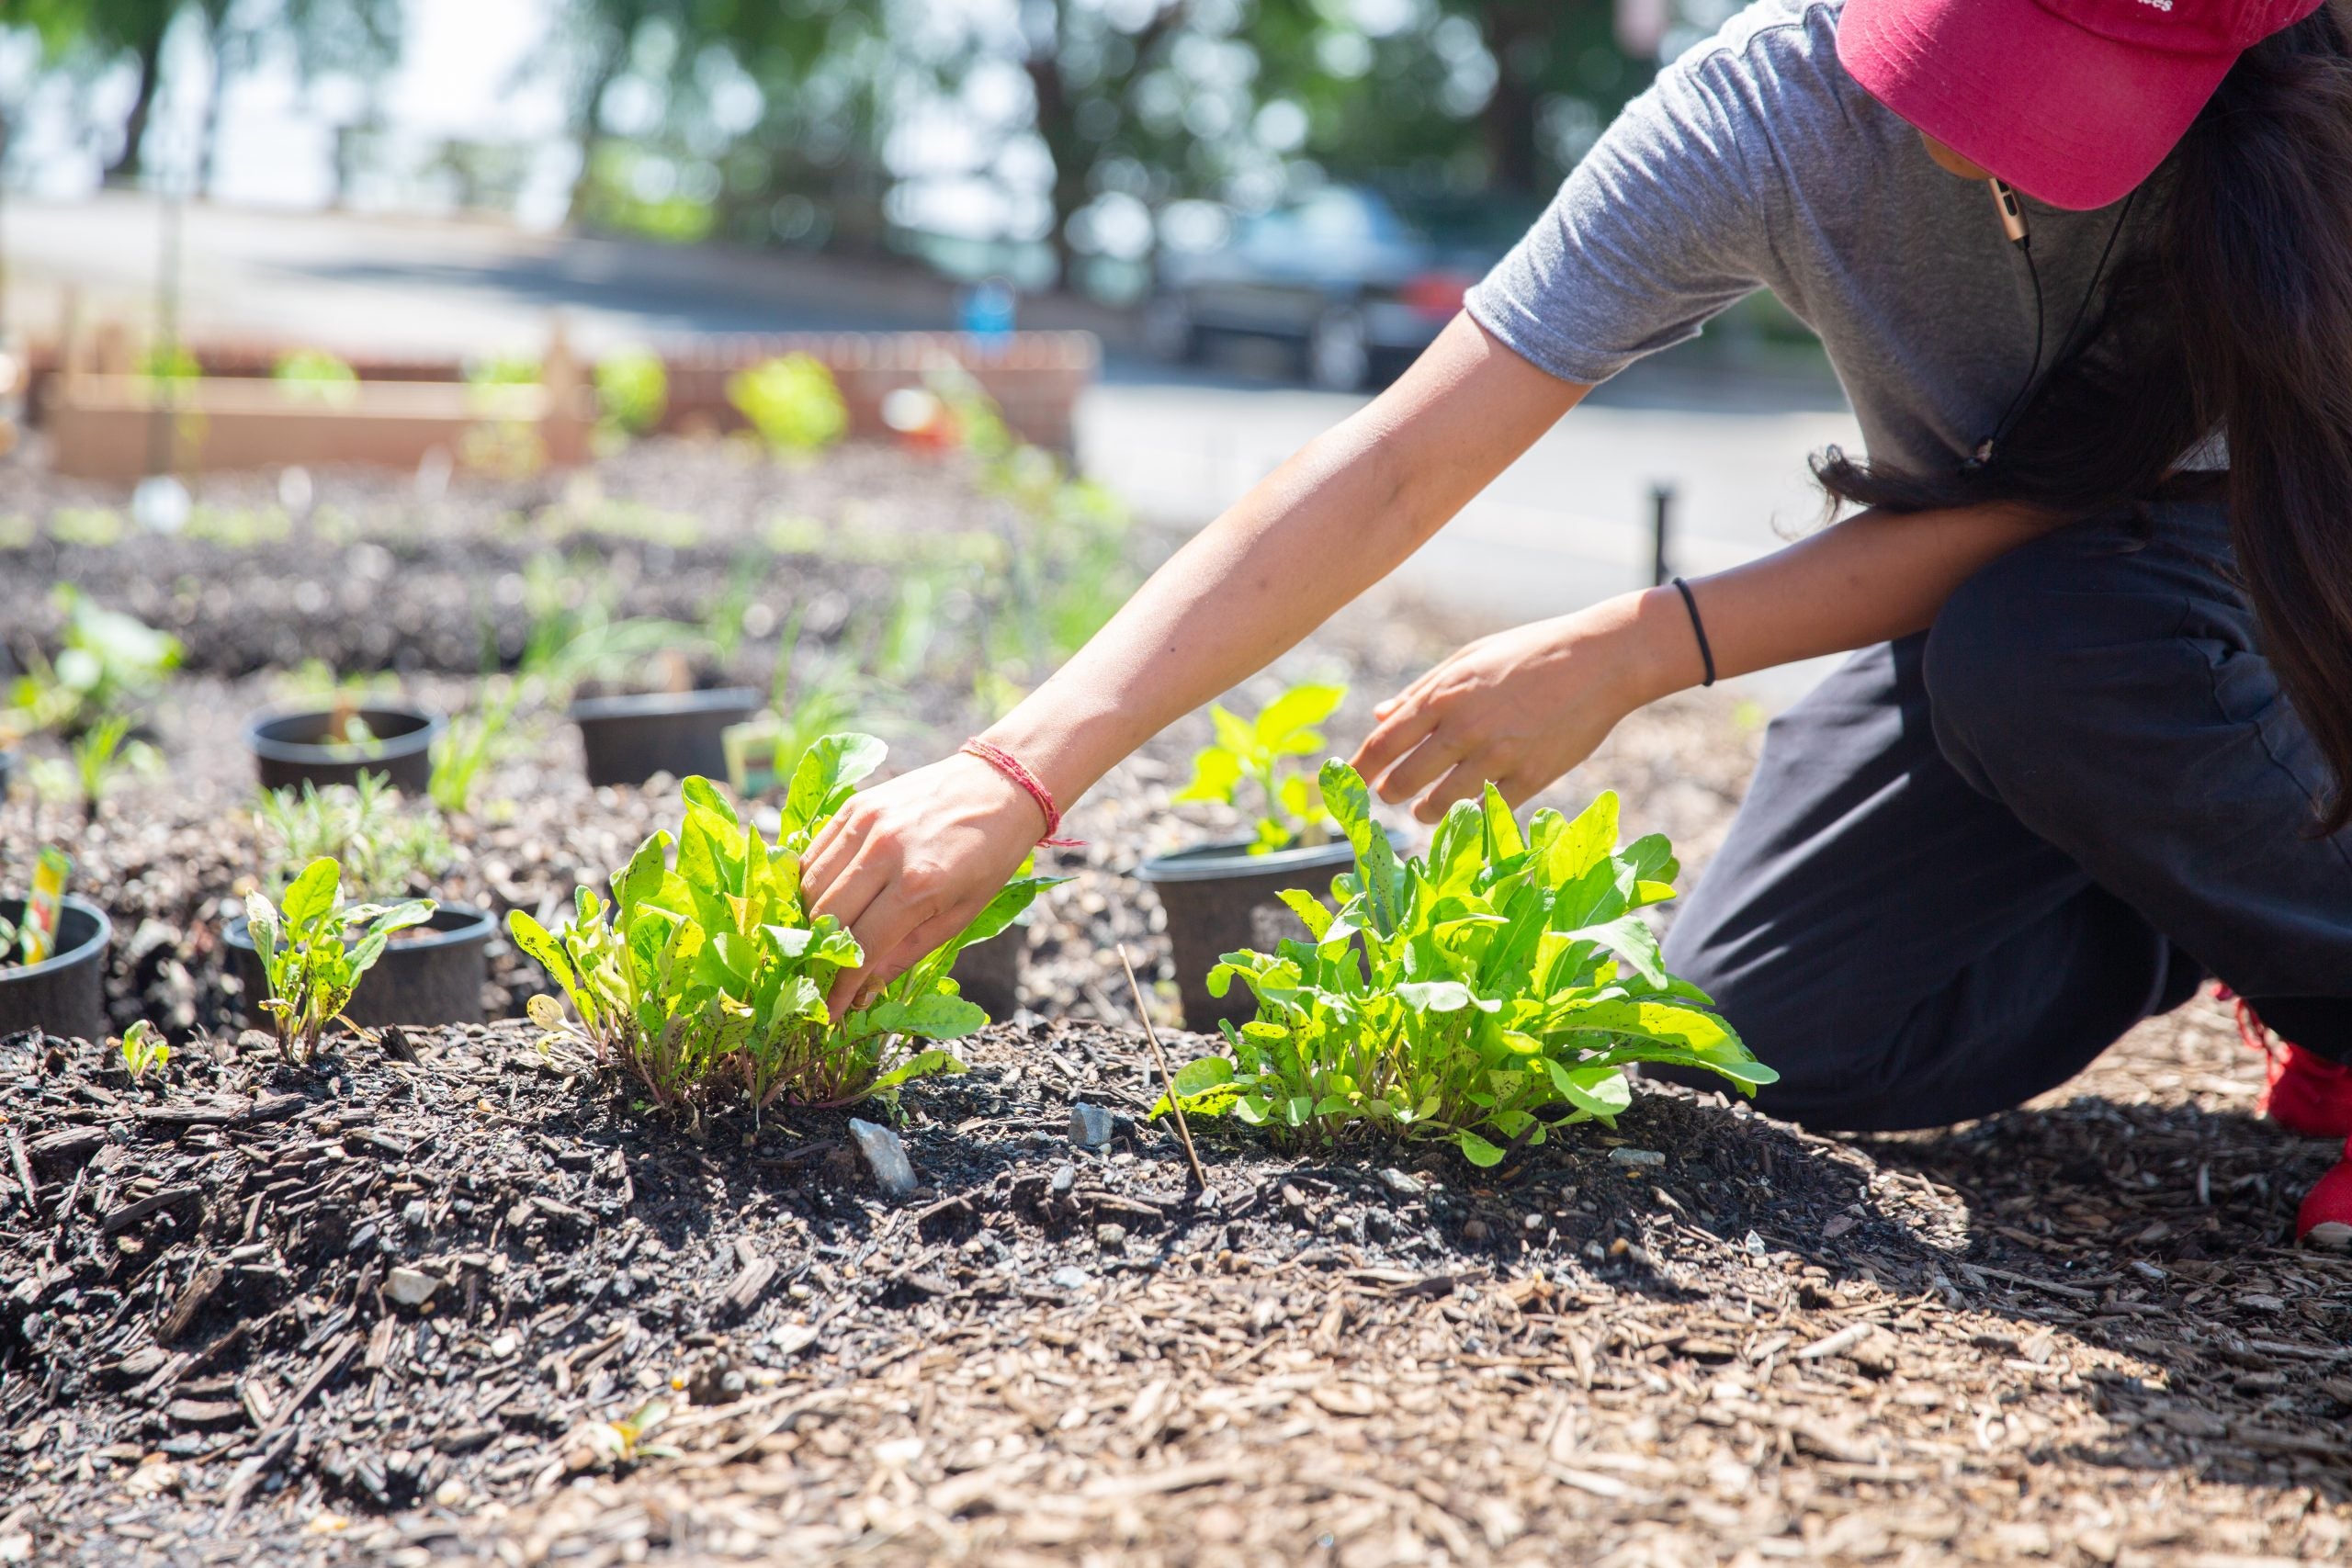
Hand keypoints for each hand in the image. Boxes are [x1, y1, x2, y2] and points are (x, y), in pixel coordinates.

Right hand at [800, 751, 1046, 1017]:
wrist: (1000, 785)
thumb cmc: (989, 856)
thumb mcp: (961, 914)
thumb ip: (907, 952)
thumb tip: (864, 989)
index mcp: (919, 885)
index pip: (862, 946)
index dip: (841, 985)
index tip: (830, 1011)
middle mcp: (885, 852)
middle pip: (827, 916)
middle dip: (819, 955)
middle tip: (820, 977)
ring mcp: (866, 824)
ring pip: (811, 885)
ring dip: (810, 920)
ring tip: (820, 942)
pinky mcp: (856, 805)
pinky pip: (814, 853)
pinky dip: (810, 883)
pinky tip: (821, 902)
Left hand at [1350, 591, 1688, 821]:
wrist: (1600, 660)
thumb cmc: (1530, 653)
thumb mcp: (1469, 658)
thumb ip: (1421, 690)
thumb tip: (1378, 716)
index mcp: (1444, 695)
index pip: (1383, 745)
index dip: (1359, 770)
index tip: (1347, 784)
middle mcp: (1464, 728)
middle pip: (1404, 781)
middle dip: (1389, 794)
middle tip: (1389, 796)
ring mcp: (1498, 756)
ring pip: (1440, 804)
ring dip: (1425, 811)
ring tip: (1423, 808)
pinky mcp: (1531, 777)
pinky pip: (1487, 810)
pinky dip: (1471, 813)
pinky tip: (1468, 808)